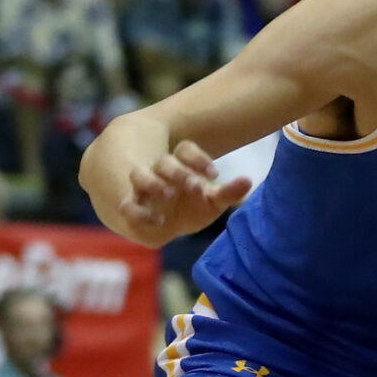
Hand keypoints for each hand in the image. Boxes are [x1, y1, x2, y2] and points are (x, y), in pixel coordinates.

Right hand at [113, 141, 251, 246]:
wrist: (160, 227)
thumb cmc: (188, 208)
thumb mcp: (210, 202)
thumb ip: (227, 192)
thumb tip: (248, 181)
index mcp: (178, 165)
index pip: (185, 149)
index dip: (198, 158)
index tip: (214, 174)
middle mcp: (157, 172)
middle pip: (164, 161)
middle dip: (179, 172)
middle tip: (196, 185)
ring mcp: (140, 189)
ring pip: (140, 175)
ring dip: (153, 183)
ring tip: (169, 193)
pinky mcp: (130, 209)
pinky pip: (128, 206)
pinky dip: (140, 212)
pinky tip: (158, 220)